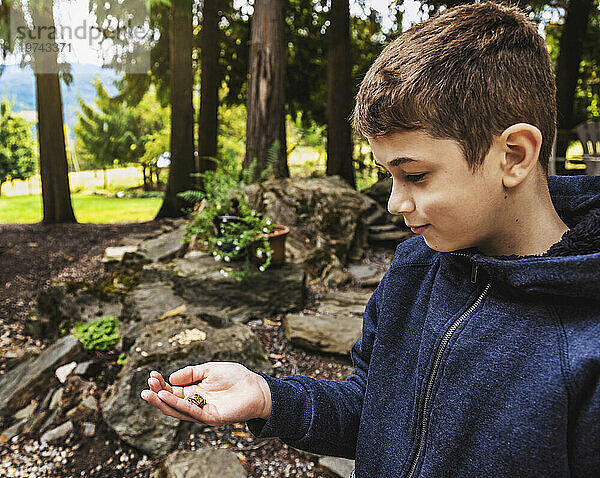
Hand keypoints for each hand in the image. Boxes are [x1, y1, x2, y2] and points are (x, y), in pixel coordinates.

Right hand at [140, 362, 271, 425]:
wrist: (257, 387)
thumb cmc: (235, 377)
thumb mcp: (209, 369)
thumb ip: (191, 373)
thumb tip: (171, 378)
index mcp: (194, 391)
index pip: (172, 390)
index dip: (161, 384)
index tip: (151, 375)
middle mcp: (195, 403)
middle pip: (171, 402)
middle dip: (156, 395)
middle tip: (144, 388)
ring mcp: (202, 412)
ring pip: (177, 410)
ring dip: (162, 403)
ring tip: (149, 394)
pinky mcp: (211, 418)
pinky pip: (191, 412)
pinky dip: (178, 405)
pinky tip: (166, 397)